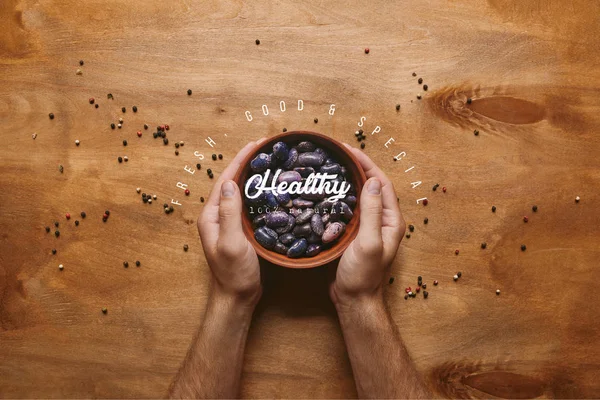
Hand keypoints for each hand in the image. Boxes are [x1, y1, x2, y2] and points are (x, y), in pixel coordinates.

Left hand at [198, 139, 265, 307]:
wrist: (237, 298)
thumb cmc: (234, 274)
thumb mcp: (232, 243)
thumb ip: (229, 213)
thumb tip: (231, 182)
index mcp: (211, 217)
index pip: (225, 181)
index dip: (239, 161)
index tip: (255, 145)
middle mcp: (217, 217)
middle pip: (231, 183)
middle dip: (246, 163)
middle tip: (265, 148)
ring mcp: (227, 224)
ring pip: (239, 193)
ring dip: (251, 176)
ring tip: (268, 162)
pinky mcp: (238, 231)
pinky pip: (247, 205)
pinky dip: (257, 193)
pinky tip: (269, 189)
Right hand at [330, 146, 405, 310]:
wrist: (353, 300)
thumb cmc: (363, 275)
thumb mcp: (369, 242)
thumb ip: (371, 212)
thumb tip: (371, 181)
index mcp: (391, 220)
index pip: (381, 184)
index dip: (367, 165)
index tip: (350, 151)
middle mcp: (381, 221)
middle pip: (370, 187)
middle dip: (356, 168)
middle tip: (337, 154)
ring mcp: (367, 227)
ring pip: (358, 197)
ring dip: (347, 181)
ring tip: (331, 167)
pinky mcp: (353, 234)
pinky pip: (348, 209)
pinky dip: (338, 197)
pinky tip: (325, 191)